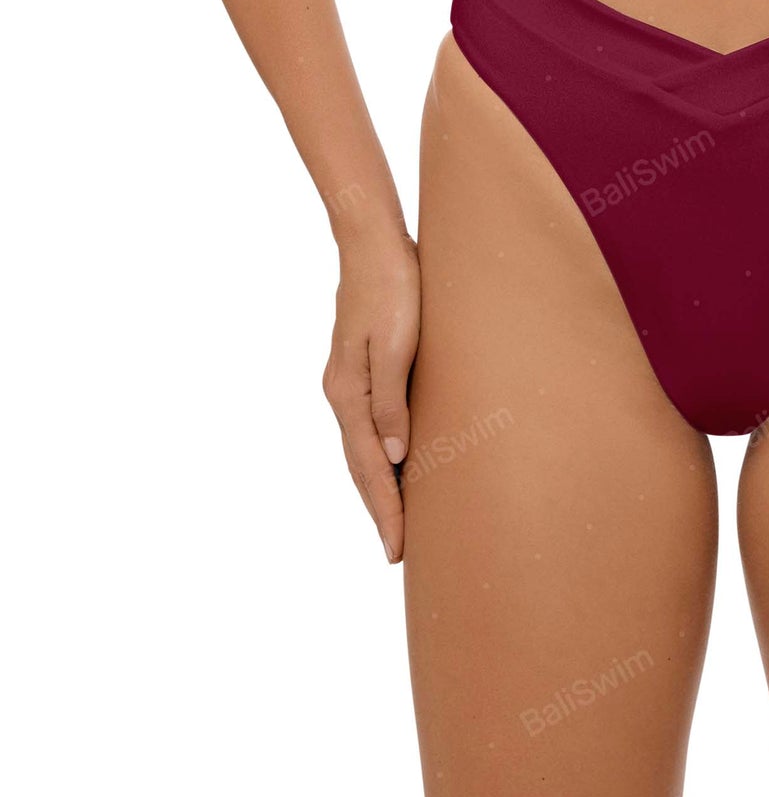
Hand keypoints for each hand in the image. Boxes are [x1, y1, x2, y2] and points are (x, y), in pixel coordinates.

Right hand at [322, 226, 420, 562]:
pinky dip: (380, 455)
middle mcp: (342, 394)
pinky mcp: (362, 368)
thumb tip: (392, 456)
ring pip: (364, 449)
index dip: (385, 510)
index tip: (396, 551)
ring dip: (379, 486)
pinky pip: (370, 426)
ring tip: (398, 520)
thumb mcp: (394, 344)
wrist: (374, 243)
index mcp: (348, 394)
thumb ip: (391, 400)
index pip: (369, 467)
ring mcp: (349, 382)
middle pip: (361, 466)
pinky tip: (396, 462)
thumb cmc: (393, 288)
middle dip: (379, 509)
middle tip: (397, 553)